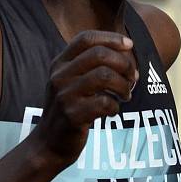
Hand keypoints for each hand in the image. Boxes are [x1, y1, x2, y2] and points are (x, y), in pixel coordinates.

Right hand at [34, 31, 137, 164]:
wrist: (48, 143)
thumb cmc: (68, 108)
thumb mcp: (70, 81)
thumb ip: (91, 66)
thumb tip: (127, 54)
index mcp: (59, 64)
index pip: (86, 38)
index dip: (111, 38)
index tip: (129, 45)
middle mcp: (59, 76)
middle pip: (99, 54)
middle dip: (124, 64)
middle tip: (132, 78)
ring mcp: (64, 96)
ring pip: (105, 76)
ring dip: (123, 85)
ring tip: (125, 95)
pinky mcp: (72, 115)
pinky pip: (104, 103)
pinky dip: (115, 106)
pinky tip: (112, 111)